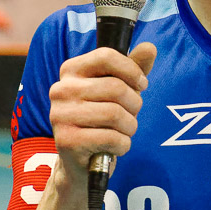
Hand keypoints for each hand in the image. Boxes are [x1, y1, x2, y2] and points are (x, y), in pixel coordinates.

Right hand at [49, 42, 155, 185]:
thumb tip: (149, 47)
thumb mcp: (116, 91)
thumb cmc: (101, 121)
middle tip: (132, 115)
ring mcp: (60, 116)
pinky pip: (112, 138)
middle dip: (134, 104)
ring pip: (115, 114)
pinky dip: (123, 145)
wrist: (80, 162)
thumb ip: (132, 68)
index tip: (141, 85)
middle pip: (115, 87)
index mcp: (70, 71)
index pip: (106, 56)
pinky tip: (116, 147)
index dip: (131, 70)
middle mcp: (61, 90)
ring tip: (124, 132)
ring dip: (130, 126)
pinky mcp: (67, 141)